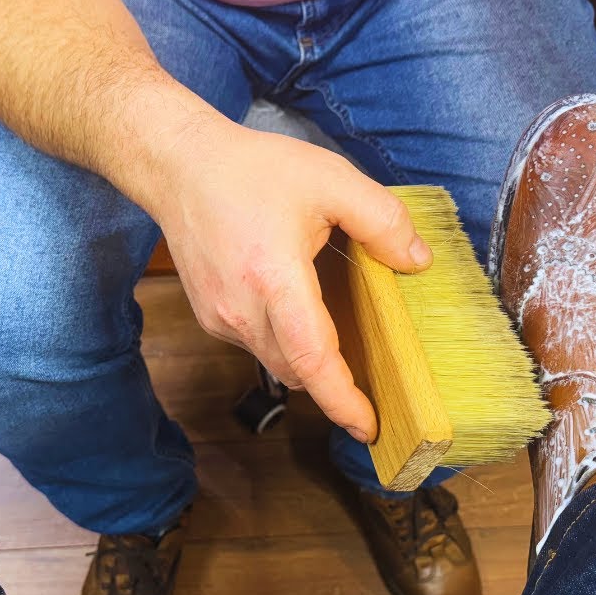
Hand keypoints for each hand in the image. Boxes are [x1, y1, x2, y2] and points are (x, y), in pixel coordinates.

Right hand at [144, 117, 431, 442]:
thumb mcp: (330, 179)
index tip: (369, 426)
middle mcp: (241, 309)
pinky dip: (285, 341)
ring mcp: (220, 318)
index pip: (312, 358)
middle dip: (334, 384)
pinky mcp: (211, 317)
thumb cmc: (252, 170)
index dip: (342, 399)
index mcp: (273, 278)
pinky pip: (258, 344)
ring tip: (341, 340)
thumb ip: (381, 220)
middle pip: (298, 370)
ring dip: (309, 360)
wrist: (179, 168)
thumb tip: (417, 261)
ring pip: (277, 361)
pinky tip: (300, 310)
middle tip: (375, 386)